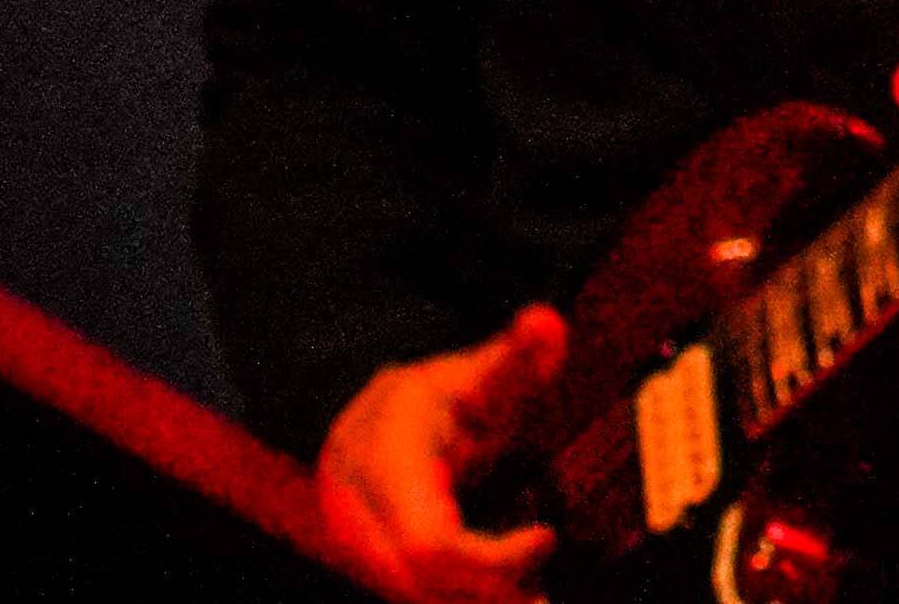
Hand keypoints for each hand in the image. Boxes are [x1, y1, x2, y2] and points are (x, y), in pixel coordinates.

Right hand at [315, 307, 563, 602]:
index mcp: (384, 462)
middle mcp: (357, 512)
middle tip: (544, 595)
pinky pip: (412, 593)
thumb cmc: (425, 400)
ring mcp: (353, 543)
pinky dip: (459, 598)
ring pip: (413, 594)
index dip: (490, 556)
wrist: (362, 423)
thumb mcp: (474, 373)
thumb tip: (545, 323)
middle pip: (420, 578)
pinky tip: (505, 597)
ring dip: (476, 599)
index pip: (430, 540)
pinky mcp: (365, 565)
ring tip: (535, 599)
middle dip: (487, 589)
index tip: (546, 537)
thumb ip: (513, 357)